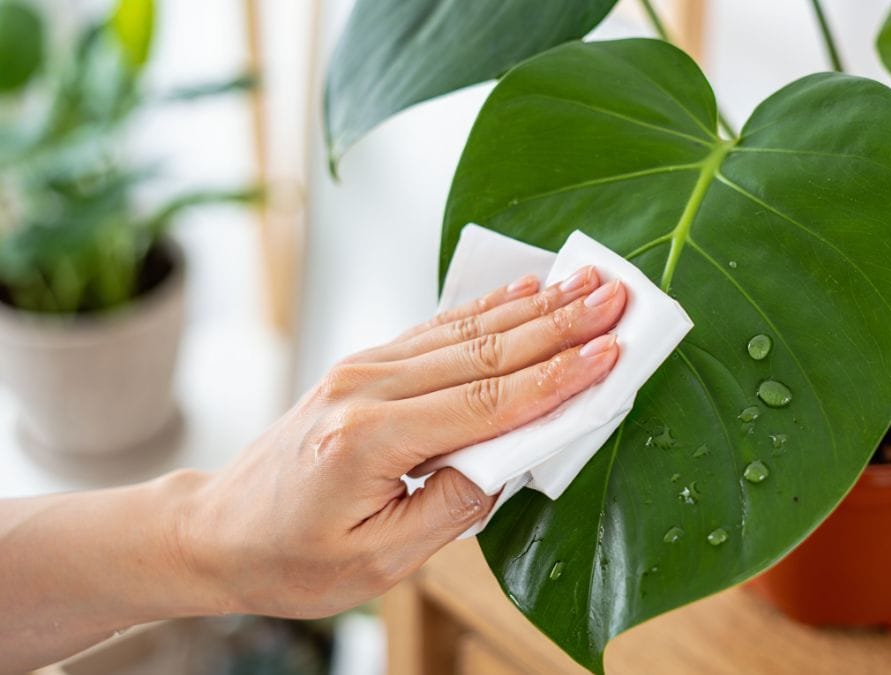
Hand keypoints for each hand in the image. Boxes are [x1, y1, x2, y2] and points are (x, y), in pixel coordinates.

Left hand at [183, 267, 625, 617]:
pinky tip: (525, 291)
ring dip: (535, 307)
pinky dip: (488, 308)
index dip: (556, 378)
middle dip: (561, 324)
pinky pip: (438, 330)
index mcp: (371, 439)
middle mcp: (367, 388)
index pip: (487, 402)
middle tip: (618, 298)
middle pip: (485, 351)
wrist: (217, 532)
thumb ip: (451, 508)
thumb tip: (511, 461)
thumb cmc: (290, 559)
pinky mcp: (366, 366)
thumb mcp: (376, 562)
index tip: (610, 352)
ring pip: (466, 331)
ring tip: (588, 285)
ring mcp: (364, 369)